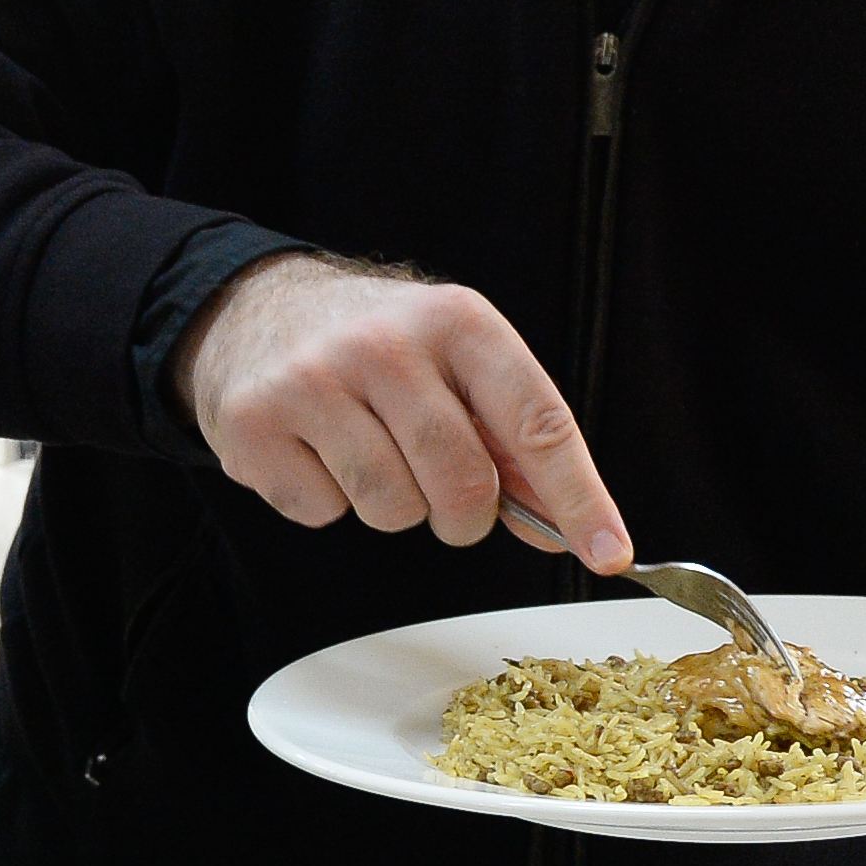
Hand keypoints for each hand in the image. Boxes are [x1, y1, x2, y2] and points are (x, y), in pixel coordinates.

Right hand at [174, 252, 626, 567]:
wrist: (255, 311)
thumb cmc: (376, 348)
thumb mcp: (458, 364)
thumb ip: (514, 442)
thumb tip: (566, 528)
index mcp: (456, 321)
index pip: (537, 422)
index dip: (579, 498)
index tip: (610, 554)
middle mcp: (384, 344)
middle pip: (462, 483)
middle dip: (465, 515)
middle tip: (446, 495)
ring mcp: (313, 381)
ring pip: (391, 510)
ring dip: (392, 506)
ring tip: (368, 456)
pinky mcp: (255, 423)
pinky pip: (323, 512)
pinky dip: (327, 500)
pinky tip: (315, 453)